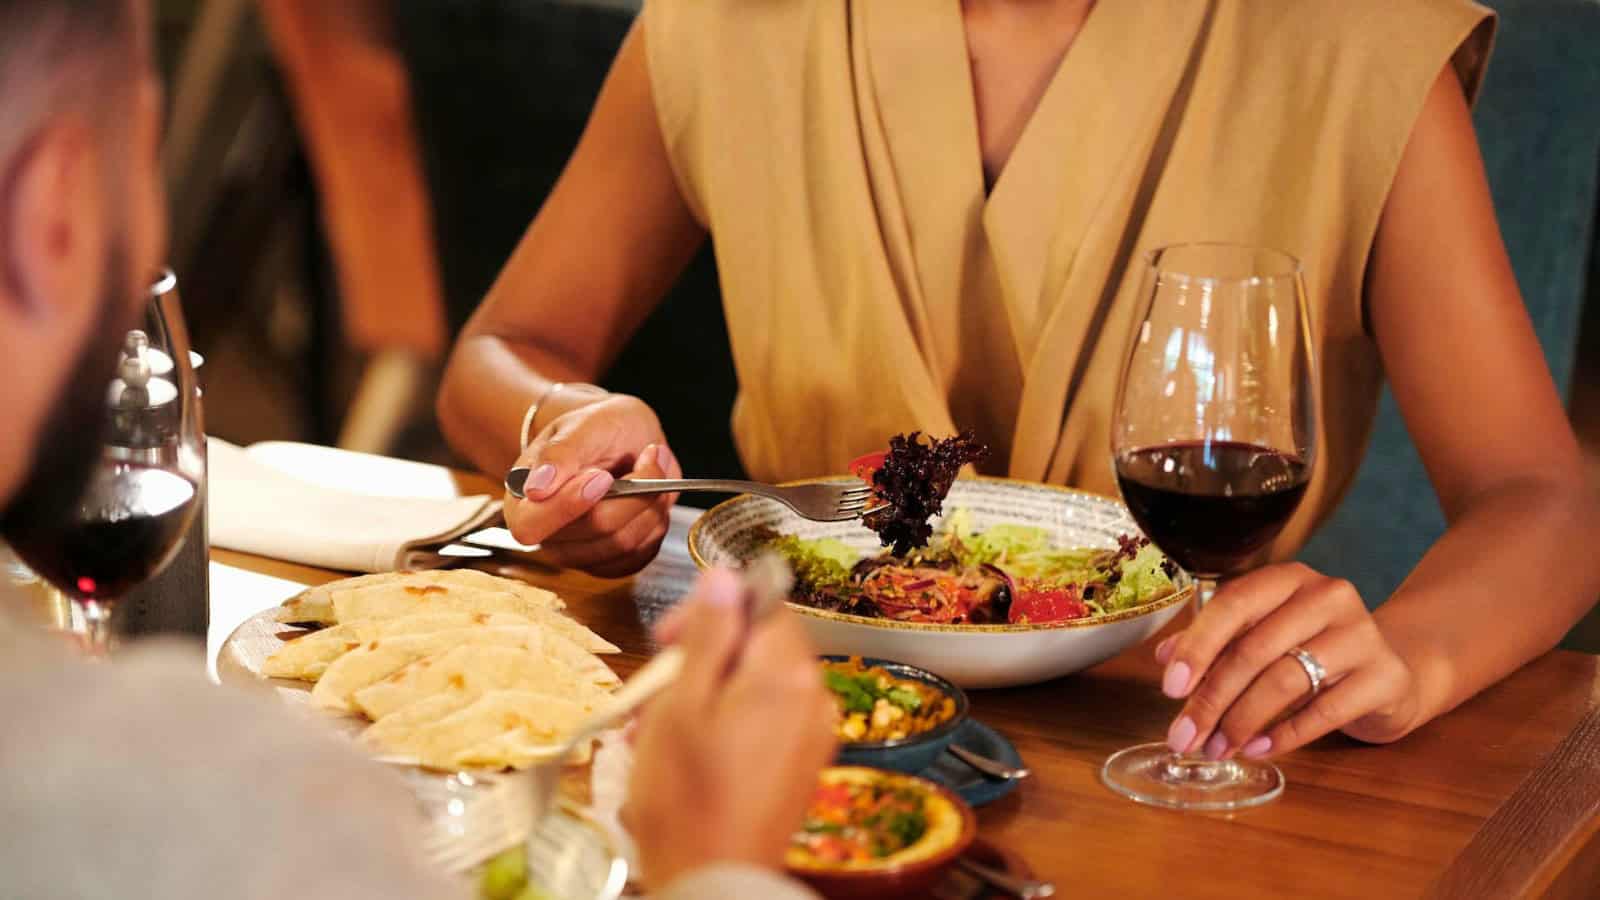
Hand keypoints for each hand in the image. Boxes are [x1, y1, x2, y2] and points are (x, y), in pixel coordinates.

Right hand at [504, 394, 681, 576]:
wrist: (622, 438)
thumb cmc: (596, 430)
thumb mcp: (580, 426)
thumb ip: (558, 454)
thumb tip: (536, 489)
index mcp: (522, 503)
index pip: (531, 526)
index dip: (569, 505)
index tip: (602, 476)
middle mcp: (548, 537)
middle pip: (595, 530)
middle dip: (632, 492)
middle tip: (647, 457)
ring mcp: (580, 554)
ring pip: (625, 542)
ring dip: (650, 503)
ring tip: (650, 470)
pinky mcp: (611, 563)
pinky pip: (642, 553)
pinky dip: (656, 521)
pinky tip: (650, 497)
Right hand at [624, 569, 836, 888]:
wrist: (714, 880)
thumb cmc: (686, 795)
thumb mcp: (682, 702)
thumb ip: (709, 634)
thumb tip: (725, 576)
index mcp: (788, 673)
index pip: (762, 603)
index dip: (711, 612)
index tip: (666, 638)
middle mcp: (815, 696)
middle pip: (760, 643)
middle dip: (703, 657)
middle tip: (654, 690)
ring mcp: (814, 733)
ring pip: (757, 683)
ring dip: (707, 692)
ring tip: (657, 730)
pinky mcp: (803, 763)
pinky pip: (766, 719)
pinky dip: (727, 721)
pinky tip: (688, 750)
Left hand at [1156, 562, 1421, 760]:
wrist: (1392, 672)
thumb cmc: (1313, 650)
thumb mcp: (1264, 637)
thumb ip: (1216, 642)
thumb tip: (1165, 658)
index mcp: (1288, 579)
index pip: (1233, 604)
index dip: (1198, 646)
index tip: (1170, 688)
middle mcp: (1327, 596)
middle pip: (1254, 649)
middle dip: (1211, 699)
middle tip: (1185, 736)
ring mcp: (1361, 634)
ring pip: (1285, 681)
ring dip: (1241, 721)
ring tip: (1217, 748)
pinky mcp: (1384, 676)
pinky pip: (1324, 711)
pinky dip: (1284, 735)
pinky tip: (1257, 749)